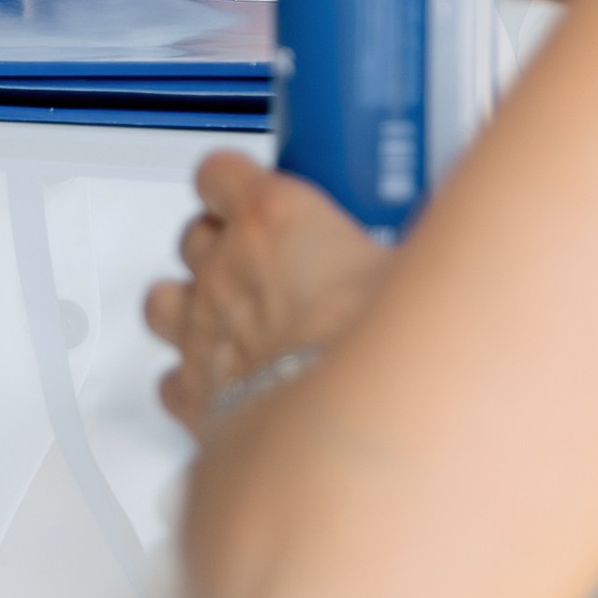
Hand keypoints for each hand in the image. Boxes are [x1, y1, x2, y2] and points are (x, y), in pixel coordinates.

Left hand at [146, 148, 388, 430]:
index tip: (252, 190)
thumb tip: (435, 255)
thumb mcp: (413, 272)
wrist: (344, 424)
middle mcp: (226, 269)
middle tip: (264, 264)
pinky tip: (223, 389)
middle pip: (194, 237)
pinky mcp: (195, 396)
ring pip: (162, 302)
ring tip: (227, 320)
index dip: (230, 183)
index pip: (220, 174)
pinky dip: (190, 384)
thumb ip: (402, 254)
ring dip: (187, 307)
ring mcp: (202, 332)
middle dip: (221, 247)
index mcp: (273, 219)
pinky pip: (171, 382)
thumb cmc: (378, 342)